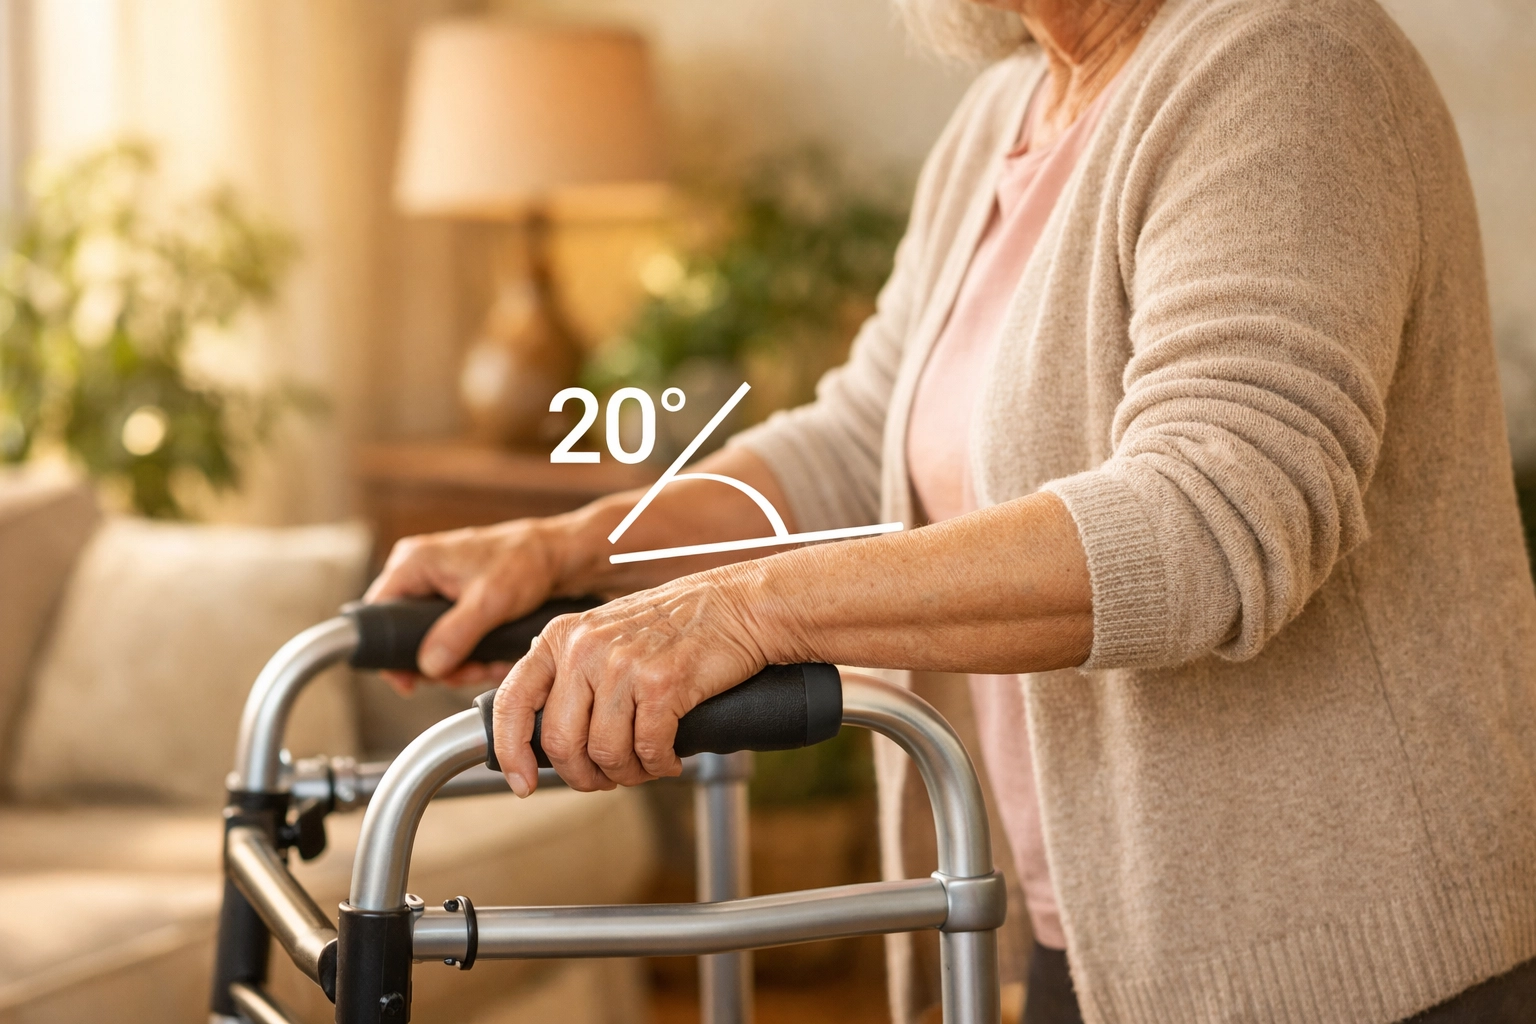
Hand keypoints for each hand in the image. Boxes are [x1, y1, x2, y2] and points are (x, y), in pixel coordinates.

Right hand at [364, 519, 562, 689]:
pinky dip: (467, 652)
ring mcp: (435, 587)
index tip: (410, 683)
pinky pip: (448, 636)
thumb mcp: (490, 601)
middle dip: (436, 663)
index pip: (378, 617)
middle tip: (464, 674)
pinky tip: (489, 659)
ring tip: (485, 666)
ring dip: (455, 662)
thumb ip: (456, 634)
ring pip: (429, 640)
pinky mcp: (454, 601)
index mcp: (413, 563)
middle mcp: (418, 573)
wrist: (559, 556)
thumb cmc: (526, 562)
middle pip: (404, 635)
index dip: (390, 655)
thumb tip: (429, 668)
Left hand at [491, 566, 779, 795]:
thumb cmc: (678, 625)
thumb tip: (544, 737)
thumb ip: (571, 673)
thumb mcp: (606, 635)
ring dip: (627, 773)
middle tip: (606, 779)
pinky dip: (660, 765)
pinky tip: (670, 759)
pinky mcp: (661, 684)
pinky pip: (648, 749)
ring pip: (605, 752)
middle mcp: (585, 647)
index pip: (513, 702)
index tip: (522, 783)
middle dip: (583, 775)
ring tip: (645, 766)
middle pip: (561, 741)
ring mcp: (622, 665)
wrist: (739, 605)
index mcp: (562, 636)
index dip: (511, 752)